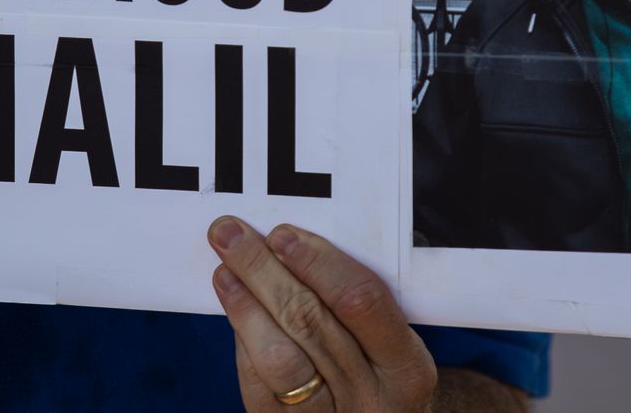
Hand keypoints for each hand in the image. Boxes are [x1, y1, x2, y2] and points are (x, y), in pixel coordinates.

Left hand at [209, 216, 436, 411]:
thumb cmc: (386, 378)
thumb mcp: (395, 346)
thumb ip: (360, 304)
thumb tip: (294, 247)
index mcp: (405, 369)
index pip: (362, 302)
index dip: (317, 264)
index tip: (283, 234)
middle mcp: (369, 399)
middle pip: (310, 323)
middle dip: (265, 272)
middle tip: (233, 235)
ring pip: (278, 357)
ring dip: (245, 304)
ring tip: (225, 269)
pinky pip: (257, 385)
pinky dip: (243, 338)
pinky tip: (234, 309)